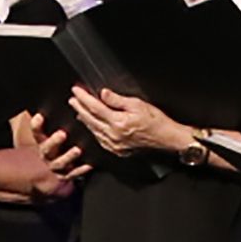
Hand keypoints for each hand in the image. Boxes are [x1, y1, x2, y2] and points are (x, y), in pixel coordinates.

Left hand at [67, 84, 192, 160]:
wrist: (167, 139)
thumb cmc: (156, 121)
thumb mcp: (138, 104)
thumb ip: (117, 100)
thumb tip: (103, 93)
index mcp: (118, 122)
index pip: (95, 107)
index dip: (84, 98)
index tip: (77, 91)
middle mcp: (113, 135)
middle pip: (91, 119)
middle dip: (80, 108)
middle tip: (73, 99)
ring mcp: (114, 145)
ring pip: (93, 130)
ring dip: (85, 119)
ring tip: (78, 110)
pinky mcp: (117, 150)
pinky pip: (100, 139)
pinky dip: (93, 130)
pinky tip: (92, 125)